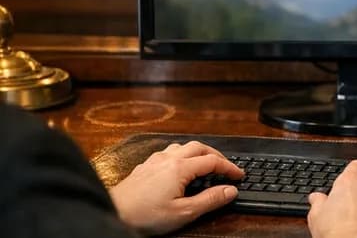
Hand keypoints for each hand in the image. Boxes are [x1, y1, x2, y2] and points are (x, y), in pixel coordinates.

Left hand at [108, 141, 243, 235]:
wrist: (112, 213)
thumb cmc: (144, 215)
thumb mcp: (183, 212)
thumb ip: (209, 200)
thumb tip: (230, 190)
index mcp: (180, 168)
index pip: (213, 161)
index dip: (229, 167)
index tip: (239, 175)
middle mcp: (168, 159)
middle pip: (199, 147)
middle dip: (216, 155)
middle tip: (226, 167)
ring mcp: (154, 161)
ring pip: (182, 146)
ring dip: (198, 152)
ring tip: (205, 164)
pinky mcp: (144, 166)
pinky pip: (168, 152)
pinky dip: (181, 155)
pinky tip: (179, 166)